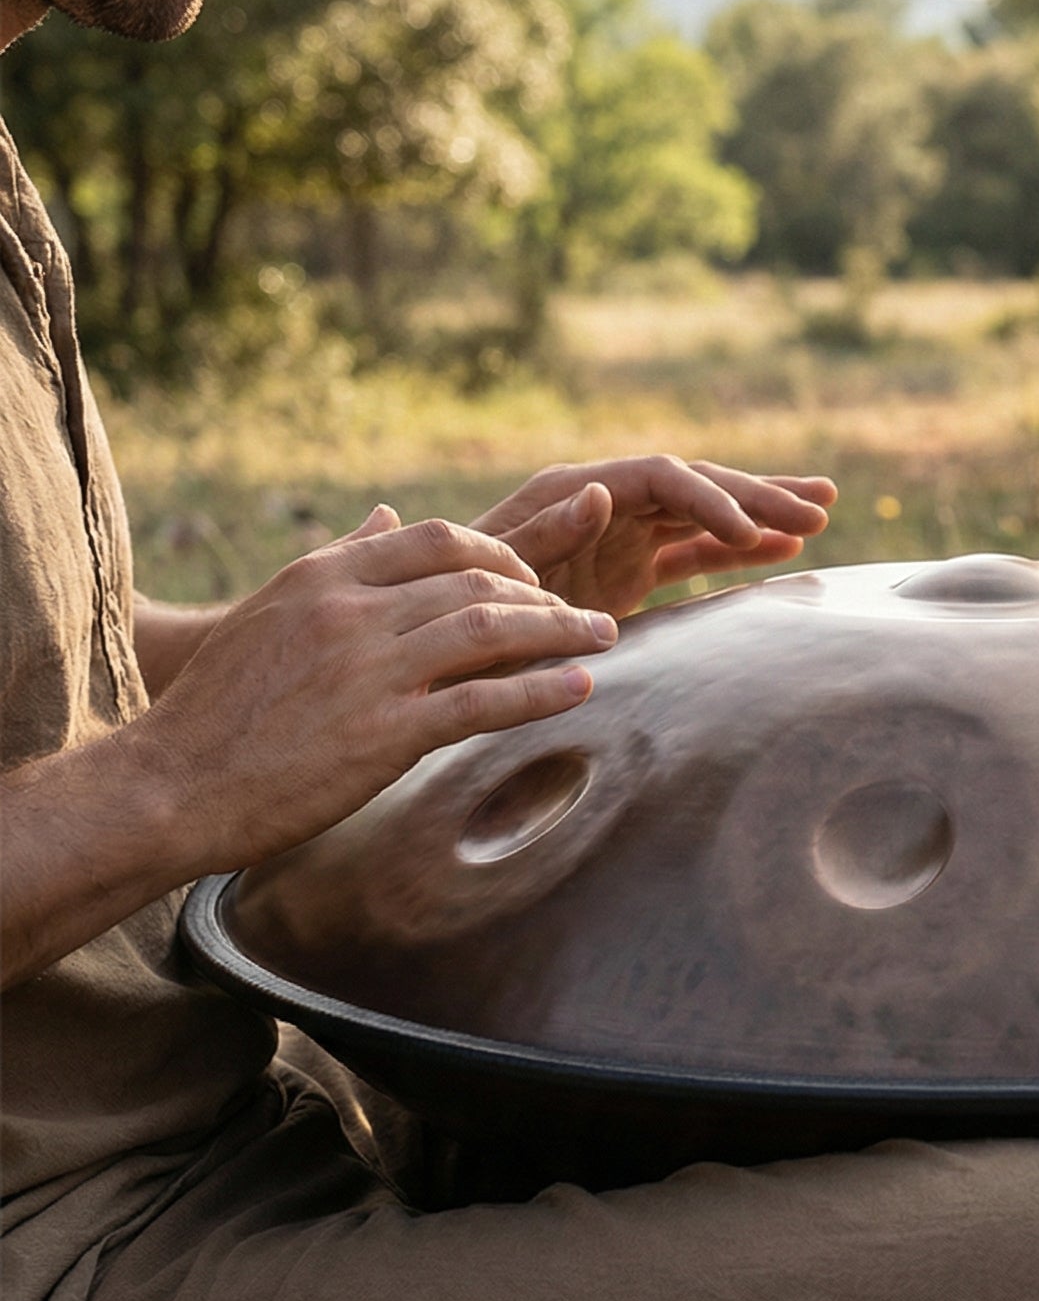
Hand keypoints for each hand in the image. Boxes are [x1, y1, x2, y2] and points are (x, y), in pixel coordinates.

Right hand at [137, 505, 617, 869]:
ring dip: (560, 631)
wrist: (171, 783)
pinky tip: (580, 686)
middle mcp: (349, 611)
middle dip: (543, 593)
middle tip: (583, 612)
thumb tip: (384, 517)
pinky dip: (542, 690)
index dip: (501, 552)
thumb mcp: (272, 612)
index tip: (534, 574)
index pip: (436, 538)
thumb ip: (338, 564)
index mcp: (322, 575)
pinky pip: (484, 702)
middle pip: (475, 579)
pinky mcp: (385, 733)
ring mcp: (369, 670)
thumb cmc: (220, 707)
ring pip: (490, 630)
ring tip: (605, 636)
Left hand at [469, 456, 835, 616]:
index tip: (750, 531)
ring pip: (702, 514)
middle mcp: (599, 505)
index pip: (659, 478)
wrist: (437, 650)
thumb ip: (546, 537)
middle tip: (821, 505)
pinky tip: (784, 550)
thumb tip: (602, 491)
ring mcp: (617, 537)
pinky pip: (691, 554)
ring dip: (761, 514)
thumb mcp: (495, 579)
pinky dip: (736, 550)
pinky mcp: (626, 572)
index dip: (710, 498)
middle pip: (694, 485)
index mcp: (568, 494)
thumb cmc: (456, 616)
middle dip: (758, 495)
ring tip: (822, 513)